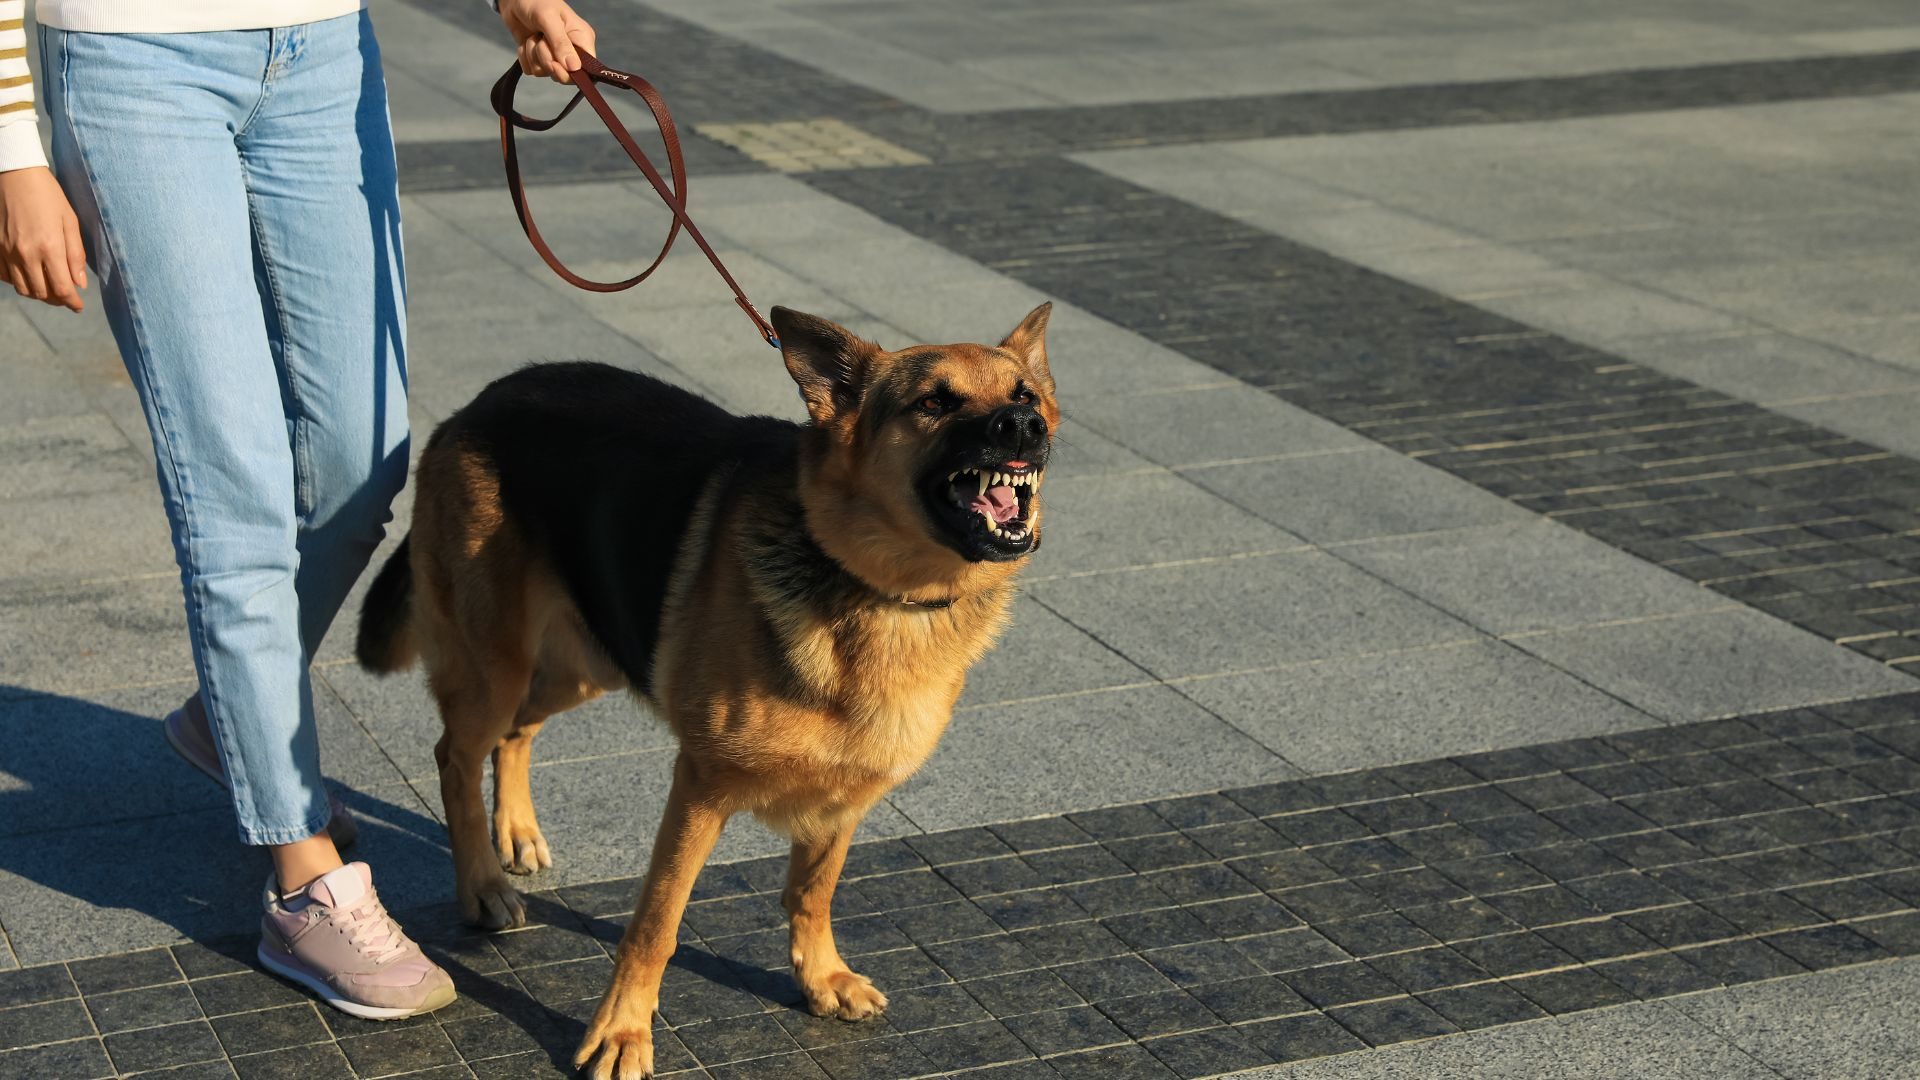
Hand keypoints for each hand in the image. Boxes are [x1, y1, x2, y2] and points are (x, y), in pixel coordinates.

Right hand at [0, 167, 85, 311]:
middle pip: (42, 293)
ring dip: (39, 293)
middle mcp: (25, 254)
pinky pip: (5, 276)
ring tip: (50, 287)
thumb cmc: (48, 195)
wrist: (14, 175)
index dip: (72, 302)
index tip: (78, 307)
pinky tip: (30, 275)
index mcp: (49, 247)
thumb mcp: (70, 222)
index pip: (62, 289)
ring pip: (23, 288)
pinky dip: (19, 281)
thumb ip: (76, 255)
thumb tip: (80, 283)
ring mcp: (6, 252)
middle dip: (57, 300)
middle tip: (67, 296)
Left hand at [498, 0, 597, 84]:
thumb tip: (574, 68)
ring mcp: (554, 56)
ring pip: (544, 72)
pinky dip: (524, 56)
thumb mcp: (549, 19)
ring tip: (534, 35)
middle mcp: (571, 51)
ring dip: (532, 54)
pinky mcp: (538, 58)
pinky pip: (531, 70)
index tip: (555, 64)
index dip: (571, 73)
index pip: (586, 69)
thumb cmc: (536, 1)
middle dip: (547, 60)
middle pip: (564, 76)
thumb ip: (561, 43)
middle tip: (540, 41)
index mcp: (582, 40)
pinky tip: (526, 41)